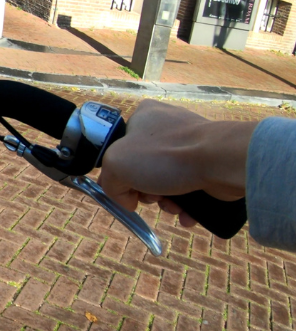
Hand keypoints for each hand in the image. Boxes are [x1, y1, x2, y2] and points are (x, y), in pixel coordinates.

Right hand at [98, 100, 253, 226]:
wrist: (221, 161)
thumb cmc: (164, 155)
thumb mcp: (115, 164)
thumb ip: (109, 182)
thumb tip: (126, 199)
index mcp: (143, 116)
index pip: (120, 147)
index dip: (118, 172)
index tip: (125, 187)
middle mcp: (168, 126)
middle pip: (143, 168)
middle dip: (145, 191)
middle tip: (151, 196)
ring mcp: (191, 144)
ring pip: (167, 181)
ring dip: (166, 202)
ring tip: (173, 206)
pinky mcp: (210, 163)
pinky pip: (190, 188)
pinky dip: (186, 205)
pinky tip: (187, 214)